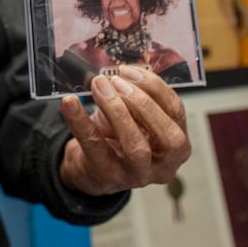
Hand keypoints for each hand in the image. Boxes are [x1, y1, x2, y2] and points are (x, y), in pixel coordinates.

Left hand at [57, 66, 189, 196]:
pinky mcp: (107, 175)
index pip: (176, 112)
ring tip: (99, 88)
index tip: (129, 70)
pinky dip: (80, 120)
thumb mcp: (134, 115)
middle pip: (169, 137)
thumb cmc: (119, 136)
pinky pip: (94, 146)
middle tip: (116, 81)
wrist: (92, 166)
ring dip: (118, 111)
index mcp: (177, 144)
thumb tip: (120, 72)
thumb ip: (134, 95)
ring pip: (137, 147)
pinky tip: (70, 102)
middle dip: (143, 103)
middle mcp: (164, 165)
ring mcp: (137, 175)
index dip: (155, 87)